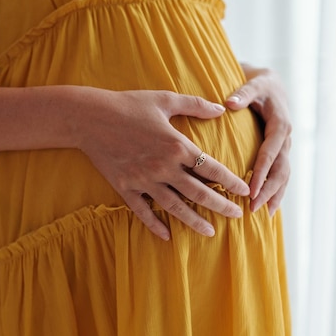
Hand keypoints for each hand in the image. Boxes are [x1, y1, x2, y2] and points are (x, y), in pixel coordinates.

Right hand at [77, 89, 249, 239]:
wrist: (90, 117)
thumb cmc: (128, 104)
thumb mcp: (165, 99)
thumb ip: (196, 105)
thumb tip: (221, 109)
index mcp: (177, 145)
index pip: (212, 169)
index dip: (231, 182)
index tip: (245, 191)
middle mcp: (163, 167)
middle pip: (198, 193)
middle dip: (221, 206)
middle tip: (237, 216)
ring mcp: (143, 180)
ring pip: (175, 207)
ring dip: (194, 221)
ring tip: (210, 232)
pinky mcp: (125, 187)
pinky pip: (142, 211)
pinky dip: (154, 224)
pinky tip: (167, 235)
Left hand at [226, 64, 291, 215]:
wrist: (271, 84)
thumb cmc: (258, 84)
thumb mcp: (253, 84)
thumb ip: (243, 93)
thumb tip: (229, 103)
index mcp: (280, 124)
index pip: (270, 152)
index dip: (261, 171)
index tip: (250, 189)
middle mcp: (286, 139)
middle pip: (280, 169)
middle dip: (268, 190)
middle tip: (253, 207)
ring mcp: (286, 147)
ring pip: (284, 176)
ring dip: (275, 195)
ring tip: (264, 215)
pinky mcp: (281, 152)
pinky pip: (281, 175)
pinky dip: (277, 192)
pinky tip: (270, 208)